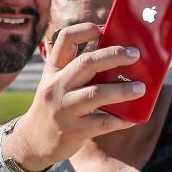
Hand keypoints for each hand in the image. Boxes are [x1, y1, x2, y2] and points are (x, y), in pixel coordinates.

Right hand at [8, 22, 144, 171]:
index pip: (65, 39)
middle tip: (135, 54)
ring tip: (140, 88)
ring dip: (121, 90)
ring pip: (95, 94)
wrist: (31, 142)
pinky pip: (102, 123)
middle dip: (114, 56)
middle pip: (86, 63)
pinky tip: (133, 117)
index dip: (86, 29)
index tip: (105, 29)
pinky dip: (120, 119)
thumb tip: (114, 55)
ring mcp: (64, 109)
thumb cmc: (52, 107)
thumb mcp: (55, 83)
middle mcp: (56, 86)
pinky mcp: (73, 132)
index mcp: (53, 70)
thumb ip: (76, 69)